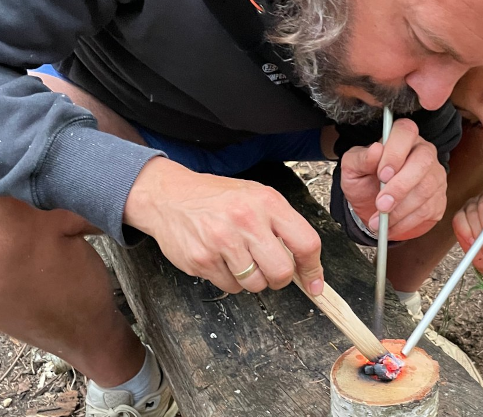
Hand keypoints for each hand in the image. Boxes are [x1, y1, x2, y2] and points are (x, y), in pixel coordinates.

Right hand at [123, 157, 324, 295]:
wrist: (168, 196)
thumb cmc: (216, 198)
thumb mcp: (255, 197)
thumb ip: (282, 225)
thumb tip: (305, 264)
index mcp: (268, 202)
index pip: (306, 243)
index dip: (313, 270)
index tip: (314, 284)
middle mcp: (247, 220)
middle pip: (281, 272)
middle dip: (278, 279)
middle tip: (268, 270)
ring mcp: (223, 241)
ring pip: (255, 284)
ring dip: (251, 279)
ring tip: (238, 258)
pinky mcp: (202, 260)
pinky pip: (230, 287)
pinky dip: (229, 280)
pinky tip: (219, 259)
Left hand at [340, 119, 445, 240]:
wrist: (372, 208)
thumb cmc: (364, 182)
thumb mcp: (353, 169)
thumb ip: (360, 158)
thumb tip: (375, 150)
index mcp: (402, 138)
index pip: (406, 132)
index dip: (396, 152)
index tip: (382, 174)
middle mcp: (423, 153)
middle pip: (423, 161)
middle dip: (400, 187)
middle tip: (381, 204)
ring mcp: (435, 176)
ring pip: (426, 189)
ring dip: (400, 209)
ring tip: (379, 221)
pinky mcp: (438, 199)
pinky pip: (428, 210)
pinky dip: (406, 222)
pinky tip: (391, 226)